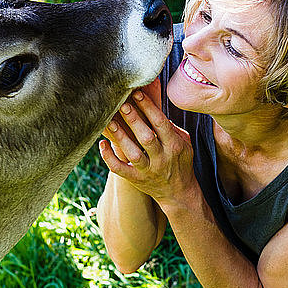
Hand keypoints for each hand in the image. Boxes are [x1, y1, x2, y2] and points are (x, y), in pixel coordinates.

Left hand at [100, 78, 195, 205]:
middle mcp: (161, 158)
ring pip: (132, 153)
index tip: (138, 93)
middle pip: (146, 137)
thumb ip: (171, 127)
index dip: (149, 108)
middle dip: (134, 120)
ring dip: (120, 137)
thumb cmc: (180, 161)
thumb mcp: (185, 143)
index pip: (161, 124)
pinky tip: (102, 144)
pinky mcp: (136, 180)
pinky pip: (120, 170)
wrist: (179, 193)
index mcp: (174, 146)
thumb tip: (154, 108)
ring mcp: (148, 171)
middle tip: (122, 103)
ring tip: (109, 121)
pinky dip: (109, 158)